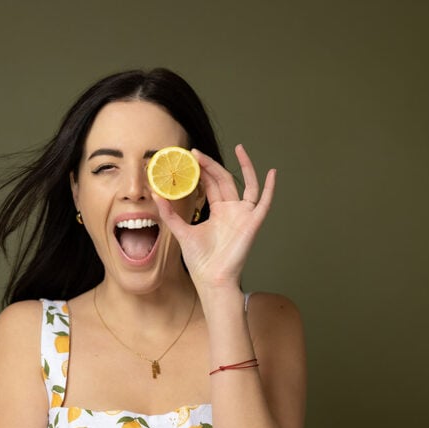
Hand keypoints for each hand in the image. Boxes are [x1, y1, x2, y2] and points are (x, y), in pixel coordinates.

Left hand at [154, 144, 276, 291]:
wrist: (212, 278)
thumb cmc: (201, 261)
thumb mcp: (182, 232)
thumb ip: (170, 214)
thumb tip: (156, 194)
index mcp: (218, 212)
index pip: (211, 184)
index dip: (202, 170)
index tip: (191, 157)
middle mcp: (232, 211)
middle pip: (225, 180)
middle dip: (212, 165)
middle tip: (197, 153)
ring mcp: (244, 215)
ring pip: (247, 184)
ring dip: (245, 166)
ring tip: (239, 148)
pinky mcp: (253, 222)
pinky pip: (264, 202)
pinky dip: (270, 188)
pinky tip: (272, 172)